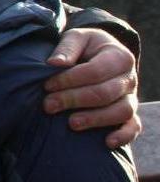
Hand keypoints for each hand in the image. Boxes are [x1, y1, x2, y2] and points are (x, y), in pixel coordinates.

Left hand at [43, 28, 139, 148]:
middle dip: (73, 100)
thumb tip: (54, 63)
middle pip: (104, 93)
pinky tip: (107, 143)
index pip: (94, 71)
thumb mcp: (76, 38)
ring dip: (95, 119)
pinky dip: (124, 136)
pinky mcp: (130, 113)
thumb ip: (67, 48)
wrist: (100, 55)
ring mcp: (131, 97)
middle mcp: (129, 78)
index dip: (69, 80)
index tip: (46, 85)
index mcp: (118, 56)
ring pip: (121, 111)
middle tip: (48, 105)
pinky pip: (134, 127)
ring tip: (71, 123)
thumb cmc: (85, 47)